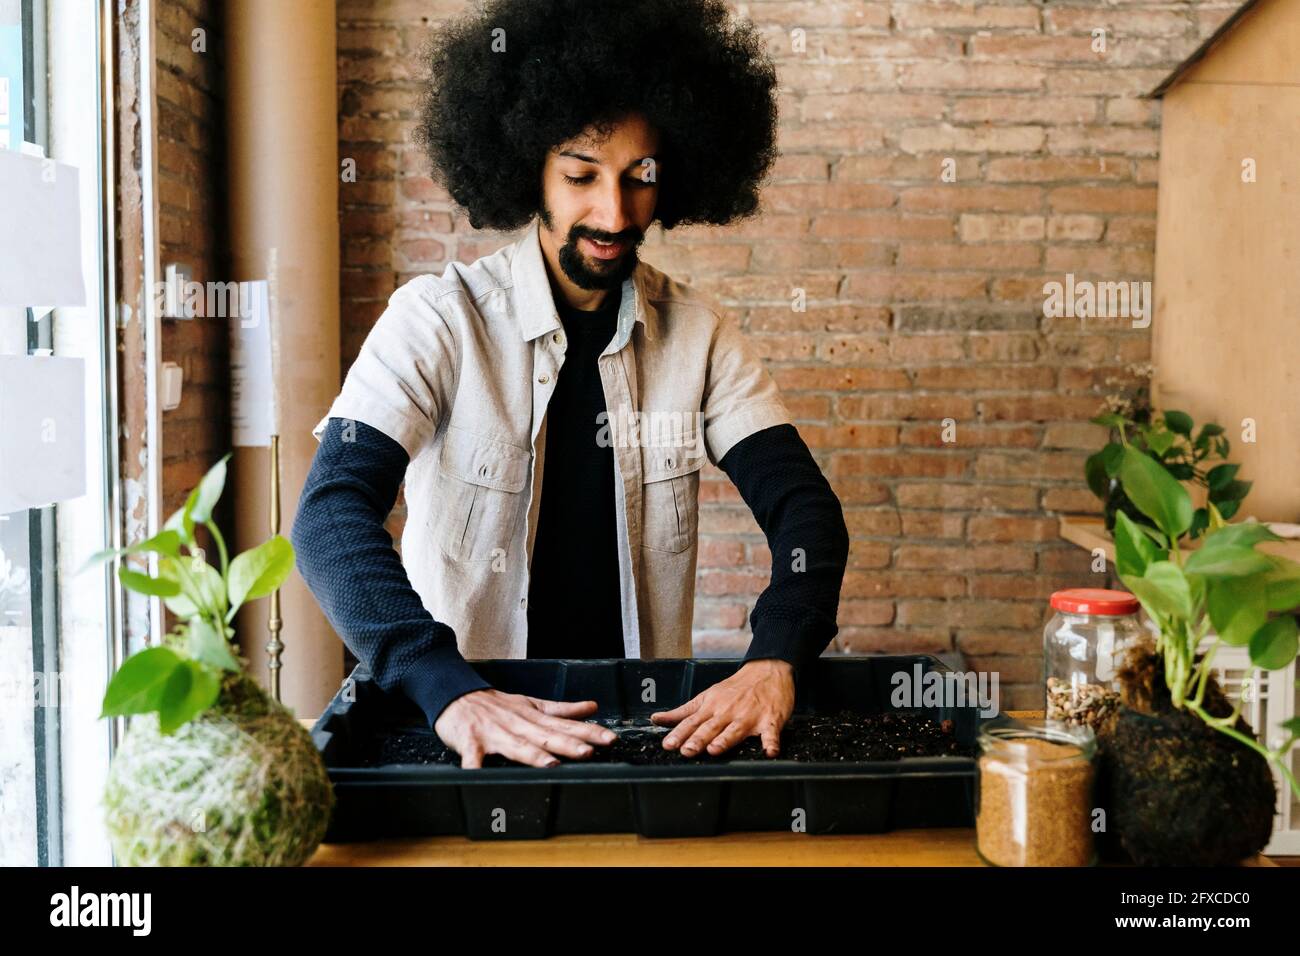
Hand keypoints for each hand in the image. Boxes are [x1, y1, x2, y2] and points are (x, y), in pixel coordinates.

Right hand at [434, 688, 616, 767]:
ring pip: (516, 746)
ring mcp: (495, 733)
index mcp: (534, 717)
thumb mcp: (532, 703)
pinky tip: (479, 776)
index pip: (566, 725)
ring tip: (551, 764)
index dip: (589, 732)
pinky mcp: (471, 741)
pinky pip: (473, 757)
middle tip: (589, 752)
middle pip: (546, 736)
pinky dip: (475, 767)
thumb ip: (562, 710)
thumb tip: (592, 708)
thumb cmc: (495, 704)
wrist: (456, 695)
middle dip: (568, 744)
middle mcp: (518, 725)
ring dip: (533, 755)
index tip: (609, 739)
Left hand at [650, 658, 795, 757]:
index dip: (679, 734)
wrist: (767, 670)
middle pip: (710, 727)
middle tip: (687, 751)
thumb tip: (657, 719)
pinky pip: (771, 733)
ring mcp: (749, 716)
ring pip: (735, 730)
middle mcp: (728, 712)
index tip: (669, 744)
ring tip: (715, 749)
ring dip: (725, 740)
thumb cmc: (735, 687)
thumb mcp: (706, 696)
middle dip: (698, 739)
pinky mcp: (770, 720)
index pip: (691, 722)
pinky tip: (770, 752)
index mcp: (712, 707)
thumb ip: (683, 712)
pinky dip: (771, 742)